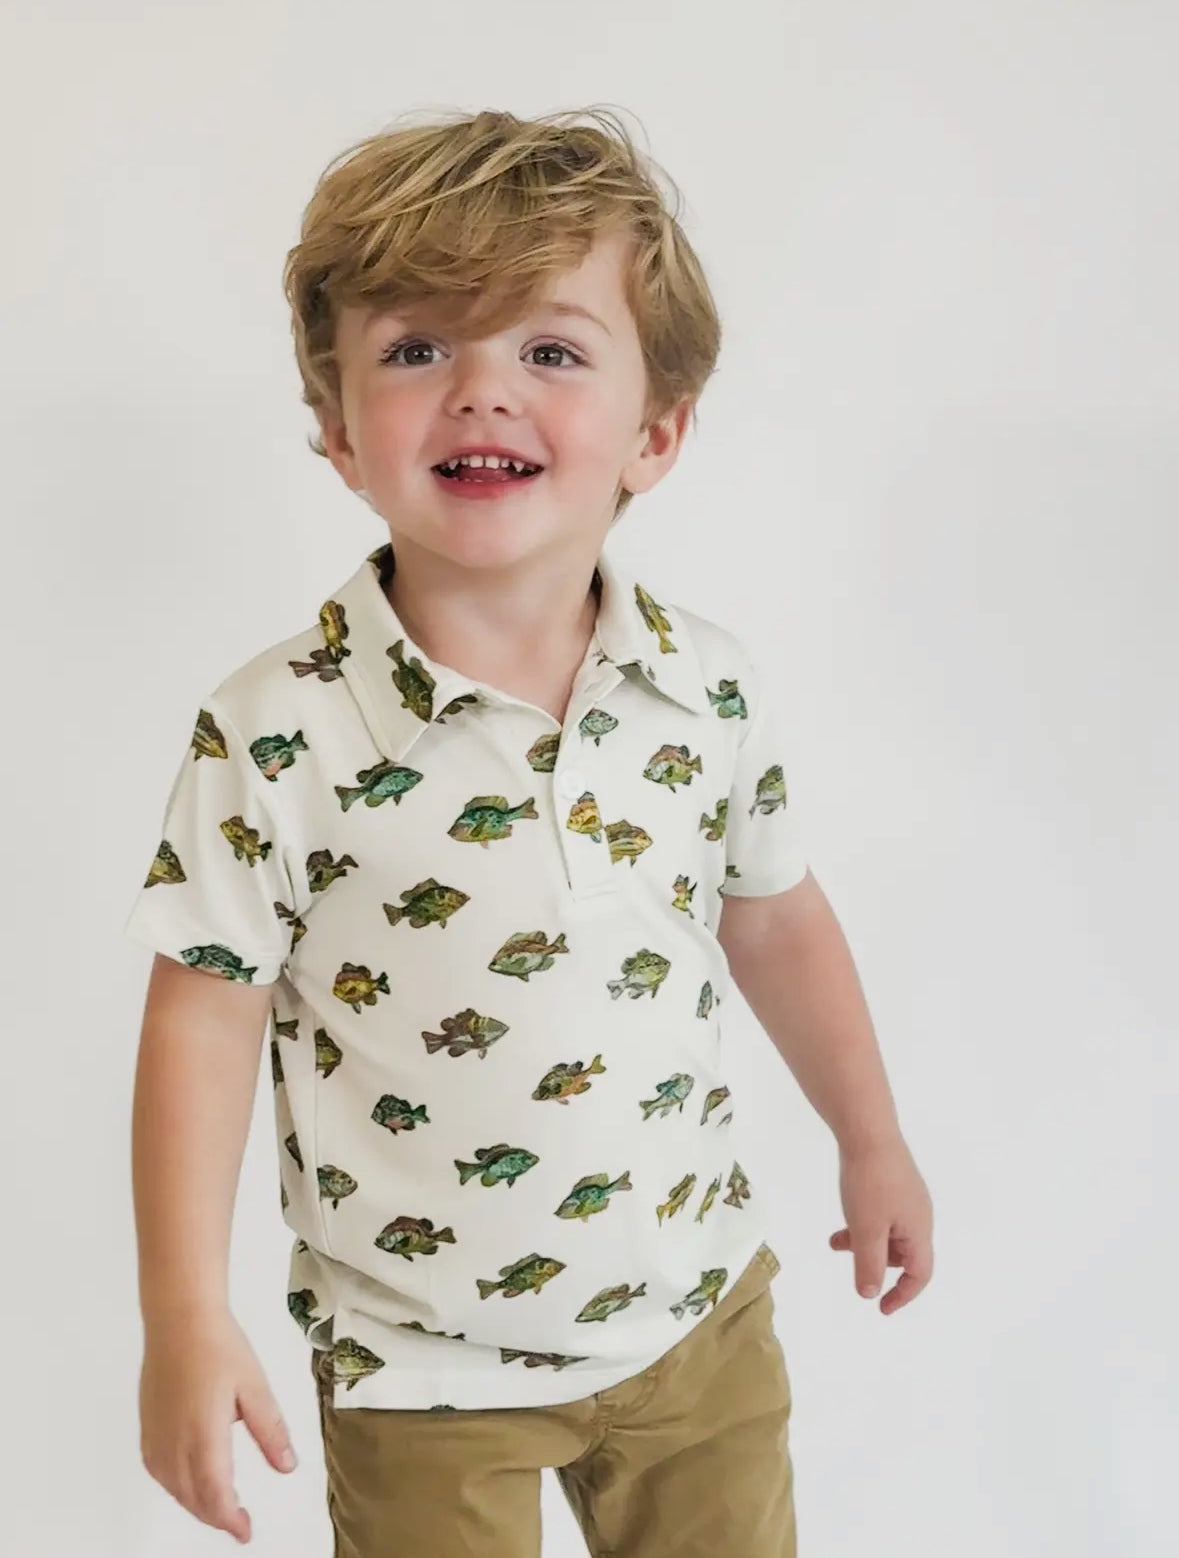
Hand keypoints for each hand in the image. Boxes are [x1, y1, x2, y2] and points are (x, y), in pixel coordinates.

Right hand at [139, 1310, 296, 1543]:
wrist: (179, 1320)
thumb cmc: (218, 1347)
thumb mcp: (255, 1388)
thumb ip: (271, 1431)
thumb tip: (287, 1466)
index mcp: (204, 1438)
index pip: (216, 1497)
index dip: (231, 1520)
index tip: (246, 1532)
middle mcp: (175, 1445)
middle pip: (194, 1499)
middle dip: (217, 1516)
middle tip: (239, 1524)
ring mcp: (156, 1438)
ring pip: (175, 1489)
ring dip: (197, 1504)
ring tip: (221, 1506)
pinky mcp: (147, 1428)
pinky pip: (160, 1473)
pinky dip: (178, 1487)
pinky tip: (191, 1482)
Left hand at [829, 1135, 932, 1312]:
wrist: (868, 1131)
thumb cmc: (870, 1183)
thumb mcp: (866, 1230)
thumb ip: (869, 1265)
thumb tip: (870, 1293)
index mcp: (919, 1230)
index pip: (920, 1274)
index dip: (903, 1295)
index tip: (881, 1308)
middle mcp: (919, 1215)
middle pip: (903, 1254)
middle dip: (877, 1264)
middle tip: (852, 1263)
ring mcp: (907, 1197)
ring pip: (888, 1233)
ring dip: (865, 1243)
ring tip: (836, 1241)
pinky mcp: (893, 1183)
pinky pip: (881, 1215)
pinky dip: (863, 1224)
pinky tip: (842, 1220)